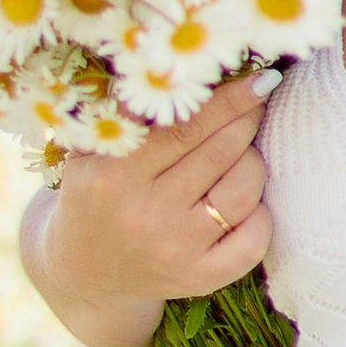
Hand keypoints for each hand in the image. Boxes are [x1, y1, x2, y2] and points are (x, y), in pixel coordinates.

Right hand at [26, 77, 269, 346]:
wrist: (84, 273)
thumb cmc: (95, 195)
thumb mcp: (90, 152)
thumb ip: (125, 112)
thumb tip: (179, 67)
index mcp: (113, 176)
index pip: (184, 127)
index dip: (228, 99)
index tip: (258, 77)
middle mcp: (146, 214)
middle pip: (220, 152)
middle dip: (247, 119)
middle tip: (257, 100)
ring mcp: (175, 250)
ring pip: (243, 190)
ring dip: (253, 162)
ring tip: (241, 151)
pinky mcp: (199, 279)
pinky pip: (254, 240)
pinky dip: (261, 214)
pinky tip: (247, 200)